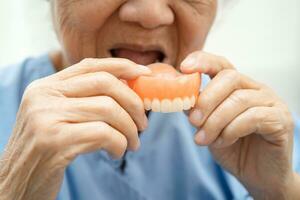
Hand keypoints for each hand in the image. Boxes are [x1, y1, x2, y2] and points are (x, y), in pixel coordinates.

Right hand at [0, 58, 149, 199]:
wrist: (16, 183)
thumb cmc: (46, 151)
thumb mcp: (59, 118)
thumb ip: (85, 100)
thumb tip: (128, 87)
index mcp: (46, 87)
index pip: (91, 65)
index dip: (122, 66)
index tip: (145, 73)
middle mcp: (43, 96)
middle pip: (105, 83)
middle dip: (134, 102)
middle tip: (143, 123)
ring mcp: (47, 116)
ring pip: (108, 108)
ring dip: (129, 129)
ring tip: (132, 144)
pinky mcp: (54, 141)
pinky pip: (104, 133)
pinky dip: (120, 144)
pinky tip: (116, 154)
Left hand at [181, 51, 296, 197]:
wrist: (256, 176)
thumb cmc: (232, 149)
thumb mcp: (208, 128)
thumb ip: (198, 111)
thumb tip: (183, 100)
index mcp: (237, 87)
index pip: (221, 64)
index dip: (203, 61)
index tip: (183, 68)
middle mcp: (255, 89)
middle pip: (230, 77)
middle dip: (207, 99)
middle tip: (192, 121)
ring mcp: (271, 102)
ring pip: (239, 100)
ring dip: (215, 121)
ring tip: (202, 139)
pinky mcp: (281, 120)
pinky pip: (253, 117)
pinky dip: (231, 130)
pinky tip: (223, 142)